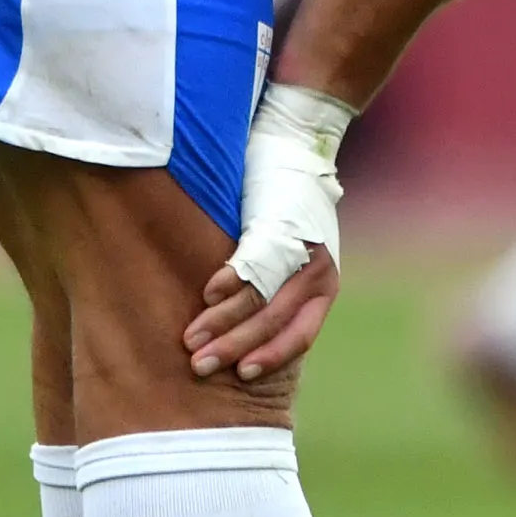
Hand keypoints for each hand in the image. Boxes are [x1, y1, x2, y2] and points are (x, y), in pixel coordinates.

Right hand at [187, 85, 353, 383]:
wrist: (295, 141)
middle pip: (275, 321)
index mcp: (324, 286)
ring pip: (260, 296)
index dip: (271, 356)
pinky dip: (228, 282)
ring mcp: (301, 246)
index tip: (240, 375)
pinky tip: (206, 295)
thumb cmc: (283, 204)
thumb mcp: (291, 253)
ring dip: (222, 320)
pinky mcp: (280, 222)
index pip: (301, 335)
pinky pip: (254, 260)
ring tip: (192, 338)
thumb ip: (272, 286)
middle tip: (199, 367)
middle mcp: (319, 271)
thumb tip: (234, 327)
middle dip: (235, 347)